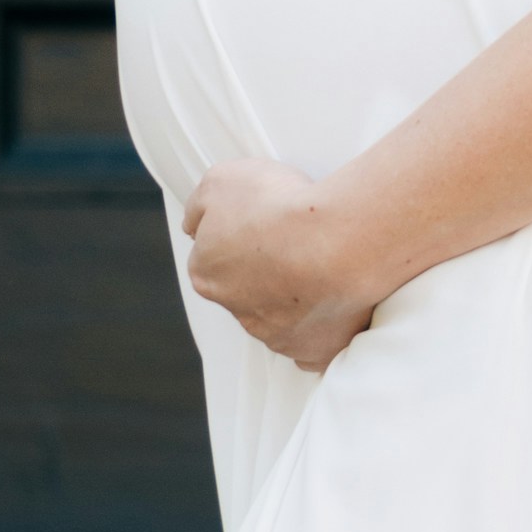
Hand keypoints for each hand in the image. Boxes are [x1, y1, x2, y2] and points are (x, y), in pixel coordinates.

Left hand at [181, 159, 381, 371]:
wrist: (336, 239)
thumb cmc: (281, 207)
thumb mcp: (221, 180)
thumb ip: (200, 205)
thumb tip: (195, 223)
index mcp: (208, 273)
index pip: (214, 257)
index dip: (241, 236)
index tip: (264, 222)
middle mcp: (237, 310)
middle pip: (246, 291)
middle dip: (267, 272)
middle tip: (296, 243)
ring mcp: (276, 335)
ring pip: (280, 318)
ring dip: (296, 299)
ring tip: (324, 267)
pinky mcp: (314, 351)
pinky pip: (312, 348)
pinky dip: (322, 331)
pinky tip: (334, 308)